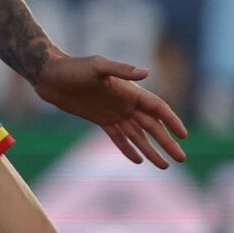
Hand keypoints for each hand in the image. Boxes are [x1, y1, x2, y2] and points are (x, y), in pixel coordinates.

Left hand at [33, 51, 188, 168]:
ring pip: (137, 135)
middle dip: (167, 142)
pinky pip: (118, 137)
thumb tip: (146, 72)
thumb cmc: (73, 67)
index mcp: (129, 91)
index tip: (184, 136)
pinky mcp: (100, 120)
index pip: (157, 109)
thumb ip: (121, 69)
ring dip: (151, 150)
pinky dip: (128, 149)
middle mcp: (125, 103)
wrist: (50, 75)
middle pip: (152, 126)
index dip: (172, 121)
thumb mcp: (97, 66)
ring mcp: (113, 113)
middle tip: (182, 159)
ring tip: (164, 166)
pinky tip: (139, 160)